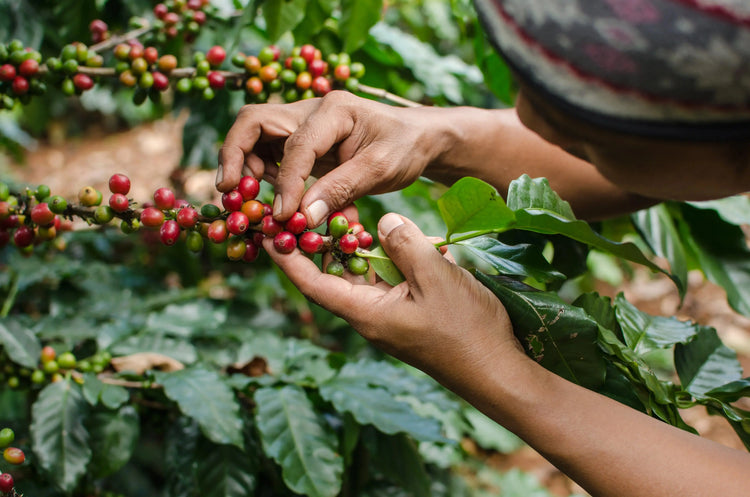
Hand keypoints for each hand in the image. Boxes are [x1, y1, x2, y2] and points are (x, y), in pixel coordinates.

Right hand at [217, 91, 448, 225]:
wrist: (418, 139)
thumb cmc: (405, 148)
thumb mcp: (380, 170)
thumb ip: (341, 190)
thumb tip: (302, 217)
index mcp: (333, 110)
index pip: (296, 145)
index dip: (286, 183)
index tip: (283, 216)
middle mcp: (310, 111)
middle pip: (254, 122)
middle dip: (235, 156)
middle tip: (229, 192)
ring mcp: (303, 125)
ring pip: (255, 137)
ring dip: (245, 167)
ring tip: (249, 200)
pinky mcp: (302, 142)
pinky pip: (270, 155)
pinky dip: (264, 176)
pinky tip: (275, 200)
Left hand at [263, 212, 521, 386]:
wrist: (498, 369)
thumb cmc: (466, 329)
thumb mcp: (435, 278)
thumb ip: (404, 244)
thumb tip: (383, 221)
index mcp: (366, 313)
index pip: (313, 283)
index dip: (288, 258)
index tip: (269, 231)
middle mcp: (371, 315)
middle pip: (334, 275)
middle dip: (322, 243)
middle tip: (313, 208)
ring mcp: (390, 315)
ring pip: (363, 275)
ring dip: (358, 248)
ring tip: (350, 215)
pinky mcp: (409, 313)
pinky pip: (388, 281)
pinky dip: (387, 258)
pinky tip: (397, 239)